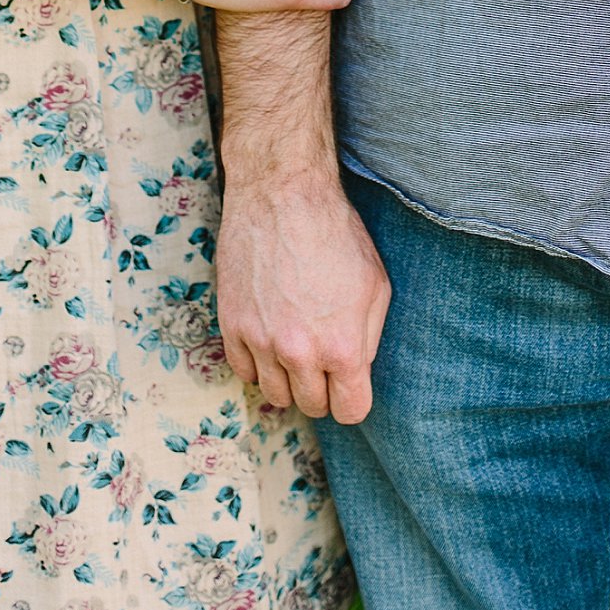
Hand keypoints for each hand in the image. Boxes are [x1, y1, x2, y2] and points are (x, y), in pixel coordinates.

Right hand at [218, 168, 390, 422]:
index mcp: (342, 347)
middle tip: (327, 366)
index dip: (354, 401)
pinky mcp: (232, 328)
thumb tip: (357, 370)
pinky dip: (259, 365)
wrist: (283, 198)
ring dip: (290, 382)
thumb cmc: (338, 236)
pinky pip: (244, 372)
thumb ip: (369, 338)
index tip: (352, 388)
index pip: (350, 410)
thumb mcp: (377, 285)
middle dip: (323, 392)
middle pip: (311, 407)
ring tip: (300, 352)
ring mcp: (261, 343)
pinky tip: (272, 343)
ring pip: (275, 395)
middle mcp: (299, 354)